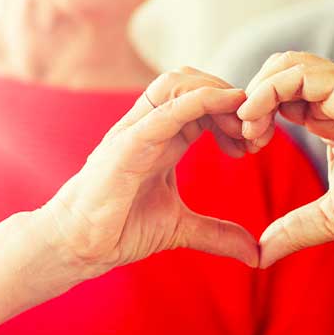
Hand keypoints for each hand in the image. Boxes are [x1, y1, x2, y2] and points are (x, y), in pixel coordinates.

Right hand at [39, 67, 257, 280]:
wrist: (78, 245)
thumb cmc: (119, 228)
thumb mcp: (181, 228)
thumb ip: (218, 234)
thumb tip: (255, 253)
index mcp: (164, 137)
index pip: (203, 100)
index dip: (234, 112)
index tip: (255, 142)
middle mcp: (150, 126)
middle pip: (193, 80)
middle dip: (231, 97)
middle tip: (255, 134)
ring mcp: (136, 130)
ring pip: (177, 82)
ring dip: (218, 93)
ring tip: (241, 127)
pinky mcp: (126, 144)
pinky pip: (164, 110)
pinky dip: (198, 100)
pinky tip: (225, 106)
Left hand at [238, 52, 333, 267]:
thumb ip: (296, 229)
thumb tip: (261, 255)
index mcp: (328, 116)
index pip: (278, 96)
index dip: (255, 115)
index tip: (244, 147)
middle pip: (276, 71)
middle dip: (250, 99)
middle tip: (243, 136)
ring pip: (285, 64)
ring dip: (257, 91)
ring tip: (248, 127)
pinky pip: (300, 74)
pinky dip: (269, 90)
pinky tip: (259, 120)